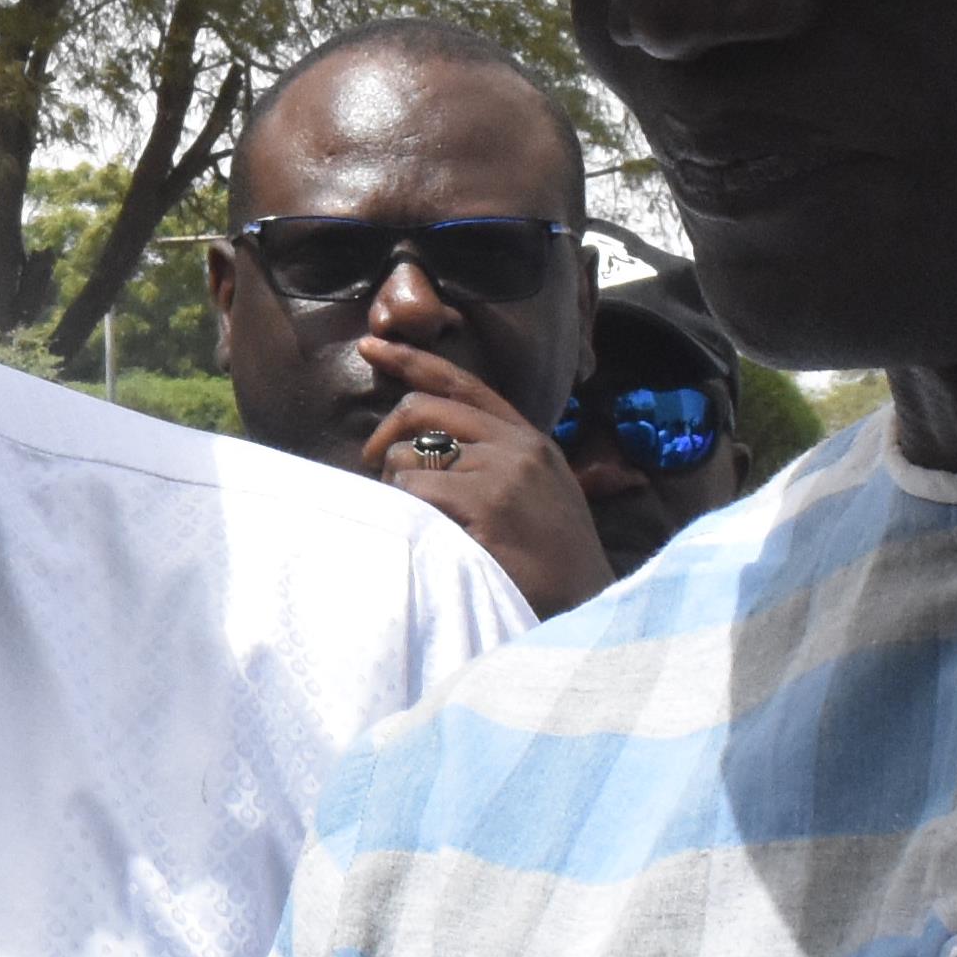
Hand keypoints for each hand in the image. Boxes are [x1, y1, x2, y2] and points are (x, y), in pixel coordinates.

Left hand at [343, 334, 608, 616]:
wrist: (586, 612)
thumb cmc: (554, 566)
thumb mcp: (539, 497)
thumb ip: (496, 465)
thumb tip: (428, 451)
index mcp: (529, 440)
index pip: (461, 384)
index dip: (411, 360)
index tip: (371, 344)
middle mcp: (516, 447)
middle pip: (423, 411)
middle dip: (384, 437)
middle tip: (371, 466)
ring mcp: (503, 474)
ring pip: (409, 458)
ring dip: (397, 490)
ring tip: (421, 524)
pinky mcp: (487, 506)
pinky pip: (414, 492)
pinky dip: (405, 514)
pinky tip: (429, 539)